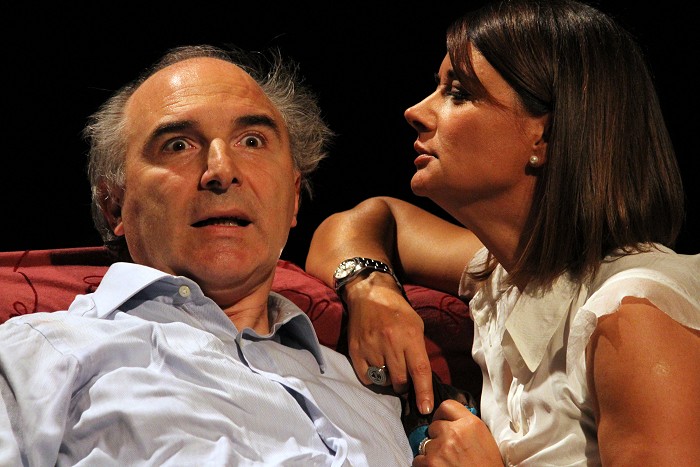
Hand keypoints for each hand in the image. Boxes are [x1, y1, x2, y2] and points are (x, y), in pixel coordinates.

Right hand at [344, 272, 434, 413]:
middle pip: (400, 380)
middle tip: (404, 379)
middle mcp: (390, 342)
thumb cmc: (397, 310)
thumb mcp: (416, 325)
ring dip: (389, 380)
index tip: (425, 409)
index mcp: (409, 336)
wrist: (369, 294)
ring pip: (383, 380)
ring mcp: (371, 347)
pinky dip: (373, 377)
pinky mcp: (356, 350)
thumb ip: (418, 350)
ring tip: (389, 368)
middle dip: (404, 385)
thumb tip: (420, 378)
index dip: (424, 393)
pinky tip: (376, 366)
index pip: (419, 371)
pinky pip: (366, 377)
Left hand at [412, 400, 501, 465]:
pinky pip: (418, 459)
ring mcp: (441, 447)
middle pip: (434, 426)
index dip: (441, 415)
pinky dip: (425, 465)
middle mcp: (455, 432)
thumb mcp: (485, 439)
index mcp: (471, 424)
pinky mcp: (431, 462)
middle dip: (437, 437)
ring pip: (425, 443)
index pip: (447, 406)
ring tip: (446, 462)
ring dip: (432, 452)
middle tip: (447, 450)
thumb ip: (467, 427)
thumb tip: (453, 423)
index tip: (441, 421)